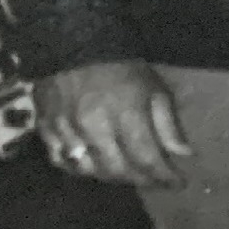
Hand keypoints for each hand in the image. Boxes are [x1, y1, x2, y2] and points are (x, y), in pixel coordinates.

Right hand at [32, 58, 192, 186]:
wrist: (74, 45)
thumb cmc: (122, 68)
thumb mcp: (154, 89)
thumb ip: (167, 124)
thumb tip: (184, 154)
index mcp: (125, 116)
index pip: (146, 160)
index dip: (164, 177)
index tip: (178, 184)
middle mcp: (94, 128)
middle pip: (118, 170)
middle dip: (140, 180)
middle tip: (153, 179)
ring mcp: (66, 130)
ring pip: (89, 170)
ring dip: (111, 176)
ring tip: (126, 173)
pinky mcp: (45, 128)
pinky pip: (60, 160)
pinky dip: (77, 167)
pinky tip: (92, 165)